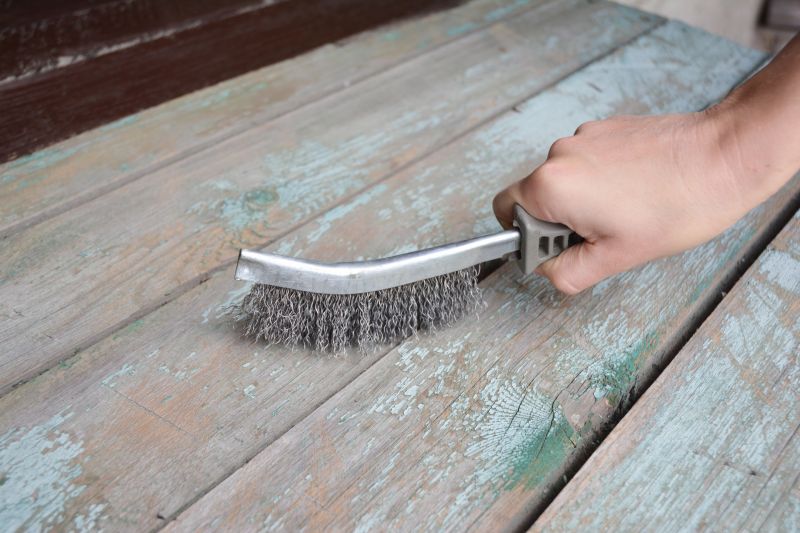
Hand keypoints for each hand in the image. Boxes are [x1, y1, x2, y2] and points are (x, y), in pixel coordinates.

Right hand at [493, 110, 753, 293]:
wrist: (725, 156)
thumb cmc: (678, 205)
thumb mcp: (616, 257)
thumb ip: (568, 272)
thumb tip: (549, 270)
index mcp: (552, 185)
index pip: (506, 213)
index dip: (528, 237)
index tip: (562, 247)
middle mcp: (559, 154)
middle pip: (535, 196)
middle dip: (559, 221)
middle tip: (602, 235)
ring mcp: (583, 136)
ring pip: (564, 180)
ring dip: (582, 201)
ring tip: (627, 212)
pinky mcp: (606, 128)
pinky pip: (586, 162)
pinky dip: (601, 180)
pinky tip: (637, 191)